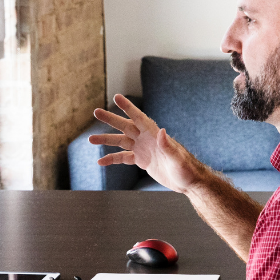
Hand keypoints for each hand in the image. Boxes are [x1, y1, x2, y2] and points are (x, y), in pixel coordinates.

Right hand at [90, 95, 207, 193]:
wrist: (188, 182)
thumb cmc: (187, 169)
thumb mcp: (177, 158)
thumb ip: (168, 146)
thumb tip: (162, 131)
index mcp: (155, 134)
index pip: (139, 118)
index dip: (128, 107)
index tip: (116, 97)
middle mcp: (146, 139)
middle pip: (125, 126)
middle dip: (111, 119)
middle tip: (96, 112)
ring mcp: (142, 149)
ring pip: (120, 141)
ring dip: (106, 140)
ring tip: (90, 139)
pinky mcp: (141, 160)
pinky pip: (123, 158)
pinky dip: (111, 159)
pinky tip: (100, 161)